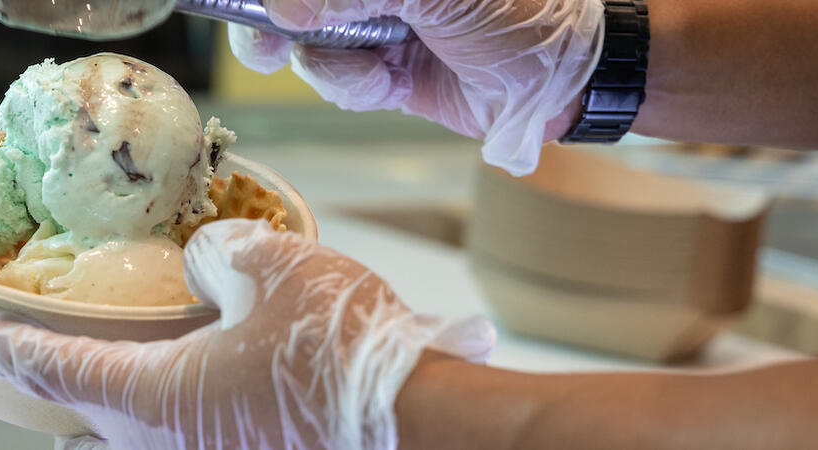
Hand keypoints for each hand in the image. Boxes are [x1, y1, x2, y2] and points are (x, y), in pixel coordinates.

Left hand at [0, 219, 494, 448]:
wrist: (426, 431)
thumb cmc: (344, 354)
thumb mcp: (276, 267)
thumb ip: (221, 257)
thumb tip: (211, 268)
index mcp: (152, 401)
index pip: (41, 368)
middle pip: (83, 421)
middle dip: (58, 383)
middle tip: (52, 345)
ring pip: (140, 439)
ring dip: (127, 403)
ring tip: (145, 364)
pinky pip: (194, 442)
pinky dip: (186, 413)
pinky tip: (223, 384)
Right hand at [228, 0, 602, 175]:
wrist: (565, 80)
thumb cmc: (521, 13)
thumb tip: (283, 7)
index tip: (253, 6)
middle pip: (293, 2)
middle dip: (274, 22)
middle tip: (265, 45)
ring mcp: (376, 22)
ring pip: (305, 41)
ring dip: (331, 60)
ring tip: (378, 63)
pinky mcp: (381, 69)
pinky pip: (335, 79)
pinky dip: (353, 86)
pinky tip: (390, 82)